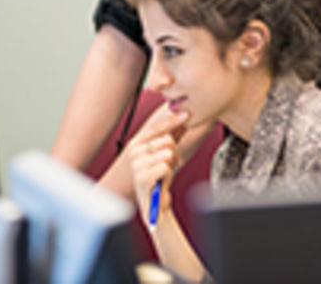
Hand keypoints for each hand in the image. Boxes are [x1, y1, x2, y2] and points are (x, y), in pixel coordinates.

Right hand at [127, 104, 188, 226]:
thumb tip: (183, 117)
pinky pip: (165, 167)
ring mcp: (136, 164)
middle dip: (175, 152)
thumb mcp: (166, 154)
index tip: (186, 115)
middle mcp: (133, 152)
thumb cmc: (159, 178)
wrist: (154, 205)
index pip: (156, 127)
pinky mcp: (141, 177)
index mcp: (137, 143)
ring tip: (166, 173)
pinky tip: (162, 181)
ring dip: (172, 164)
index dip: (172, 121)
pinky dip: (168, 174)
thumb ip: (171, 136)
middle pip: (166, 140)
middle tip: (170, 163)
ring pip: (167, 153)